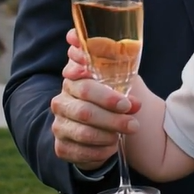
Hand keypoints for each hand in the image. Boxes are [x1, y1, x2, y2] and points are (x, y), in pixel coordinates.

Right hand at [52, 28, 141, 170]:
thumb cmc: (112, 98)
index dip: (107, 96)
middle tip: (134, 122)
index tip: (127, 103)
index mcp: (72, 81)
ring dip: (109, 135)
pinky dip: (100, 151)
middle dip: (113, 118)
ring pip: (83, 133)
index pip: (85, 87)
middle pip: (85, 112)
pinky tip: (112, 146)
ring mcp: (59, 126)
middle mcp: (61, 102)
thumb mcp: (116, 77)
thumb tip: (109, 41)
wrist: (106, 129)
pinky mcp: (61, 148)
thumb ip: (112, 57)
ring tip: (126, 133)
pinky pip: (80, 153)